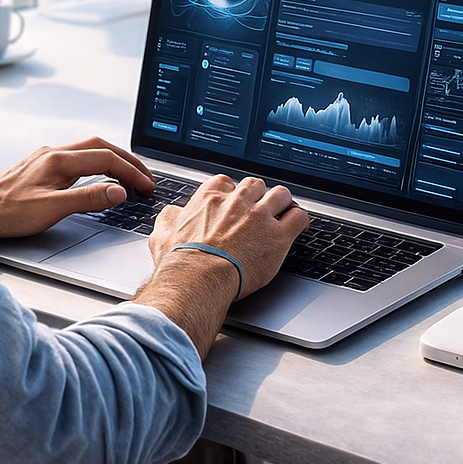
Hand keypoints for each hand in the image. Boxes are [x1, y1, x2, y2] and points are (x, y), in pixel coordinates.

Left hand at [0, 137, 154, 242]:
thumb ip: (89, 198)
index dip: (131, 172)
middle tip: (144, 176)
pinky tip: (95, 174)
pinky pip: (75, 156)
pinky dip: (95, 163)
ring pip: (88, 149)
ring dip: (111, 159)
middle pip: (101, 146)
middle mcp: (53, 153)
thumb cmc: (6, 213)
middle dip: (127, 160)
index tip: (146, 186)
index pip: (107, 159)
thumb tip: (118, 191)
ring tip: (126, 174)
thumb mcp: (52, 209)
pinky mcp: (38, 166)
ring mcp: (45, 158)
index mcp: (60, 160)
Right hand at [148, 175, 307, 299]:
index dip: (233, 194)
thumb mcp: (162, 234)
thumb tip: (173, 214)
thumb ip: (169, 218)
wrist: (197, 280)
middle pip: (257, 185)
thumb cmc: (180, 262)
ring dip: (283, 203)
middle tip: (259, 209)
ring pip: (281, 195)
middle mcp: (237, 201)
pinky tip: (297, 226)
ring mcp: (260, 216)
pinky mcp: (278, 236)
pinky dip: (299, 220)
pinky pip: (299, 217)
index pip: (228, 182)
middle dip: (259, 196)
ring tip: (283, 212)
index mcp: (211, 197)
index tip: (234, 204)